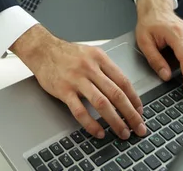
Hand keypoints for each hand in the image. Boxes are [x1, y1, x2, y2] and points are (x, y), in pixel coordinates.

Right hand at [10, 25, 146, 139]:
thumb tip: (123, 88)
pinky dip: (92, 124)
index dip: (134, 98)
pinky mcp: (64, 90)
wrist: (43, 50)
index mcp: (99, 58)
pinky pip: (80, 111)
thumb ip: (105, 68)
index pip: (123, 80)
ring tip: (122, 132)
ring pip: (102, 103)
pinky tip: (99, 132)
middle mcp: (90, 68)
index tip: (140, 111)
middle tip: (138, 126)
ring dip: (115, 121)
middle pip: (116, 94)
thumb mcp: (90, 53)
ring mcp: (77, 79)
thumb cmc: (67, 53)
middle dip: (130, 113)